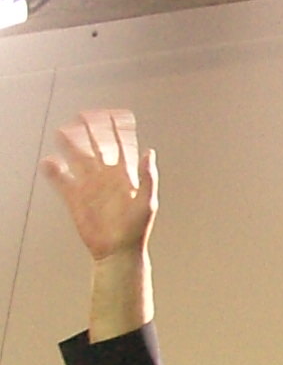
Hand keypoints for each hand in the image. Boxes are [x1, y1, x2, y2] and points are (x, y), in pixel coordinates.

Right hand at [41, 109, 155, 261]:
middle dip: (91, 130)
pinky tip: (49, 162)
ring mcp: (90, 185)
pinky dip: (55, 170)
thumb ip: (148, 177)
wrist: (118, 250)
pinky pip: (62, 180)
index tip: (115, 113)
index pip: (121, 146)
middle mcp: (107, 176)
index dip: (118, 129)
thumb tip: (150, 152)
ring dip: (71, 145)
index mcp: (126, 175)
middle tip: (83, 115)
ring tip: (63, 131)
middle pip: (97, 147)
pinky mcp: (75, 198)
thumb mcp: (147, 203)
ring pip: (77, 158)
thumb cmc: (136, 229)